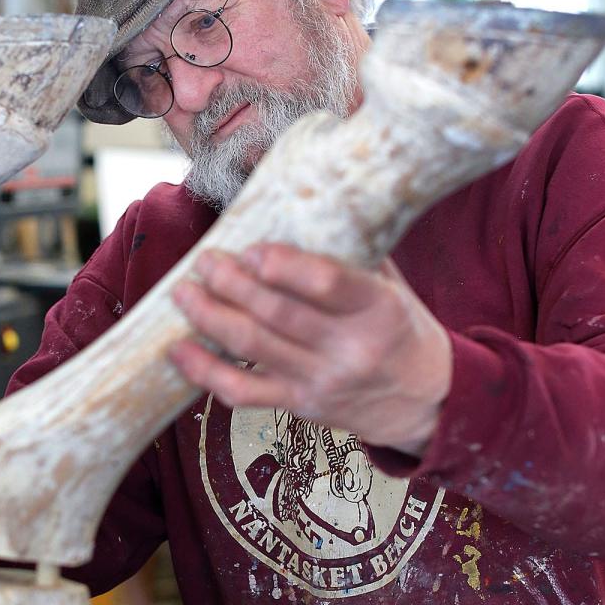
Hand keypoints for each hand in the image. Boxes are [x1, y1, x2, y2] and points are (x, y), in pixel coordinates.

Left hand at [170, 242, 452, 455]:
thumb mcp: (392, 287)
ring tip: (184, 293)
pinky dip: (205, 371)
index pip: (328, 284)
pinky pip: (242, 392)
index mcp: (377, 309)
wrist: (425, 402)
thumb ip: (352, 252)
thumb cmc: (399, 330)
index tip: (251, 249)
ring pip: (252, 347)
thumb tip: (302, 199)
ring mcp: (321, 381)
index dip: (283, 265)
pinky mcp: (299, 405)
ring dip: (209, 317)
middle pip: (277, 313)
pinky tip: (179, 350)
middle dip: (231, 284)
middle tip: (204, 261)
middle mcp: (349, 348)